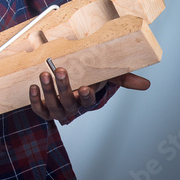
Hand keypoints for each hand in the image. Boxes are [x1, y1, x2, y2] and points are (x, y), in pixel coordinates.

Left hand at [29, 67, 149, 120]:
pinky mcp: (44, 110)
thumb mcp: (104, 75)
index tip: (86, 87)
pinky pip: (38, 109)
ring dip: (48, 90)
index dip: (87, 96)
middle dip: (63, 86)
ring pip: (52, 105)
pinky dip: (34, 100)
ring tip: (44, 74)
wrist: (67, 83)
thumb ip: (122, 78)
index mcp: (86, 99)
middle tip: (59, 70)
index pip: (88, 102)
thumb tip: (146, 84)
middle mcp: (71, 107)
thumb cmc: (87, 78)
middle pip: (68, 101)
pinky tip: (33, 87)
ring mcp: (57, 109)